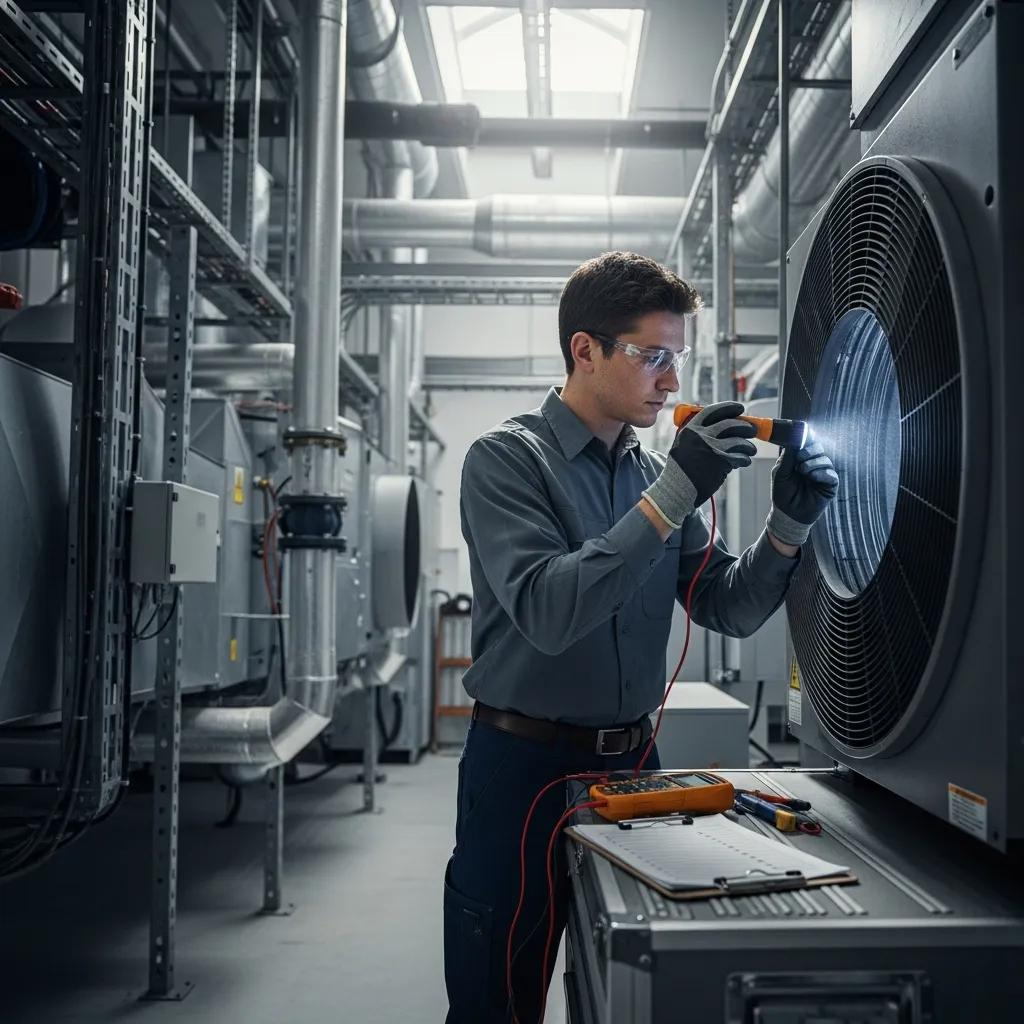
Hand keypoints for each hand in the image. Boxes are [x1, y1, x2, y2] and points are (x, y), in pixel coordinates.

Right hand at [642, 401, 756, 528]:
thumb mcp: (682, 444)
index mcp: (691, 429)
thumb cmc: (680, 469)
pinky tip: (743, 461)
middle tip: (752, 430)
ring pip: (739, 441)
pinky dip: (744, 459)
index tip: (740, 408)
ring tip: (751, 450)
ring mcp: (712, 449)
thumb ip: (697, 432)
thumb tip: (721, 423)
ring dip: (748, 446)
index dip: (729, 407)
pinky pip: (740, 457)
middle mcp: (702, 436)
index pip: (713, 410)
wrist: (677, 489)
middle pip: (731, 424)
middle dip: (746, 426)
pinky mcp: (721, 463)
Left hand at [766, 438, 838, 545]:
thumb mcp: (781, 472)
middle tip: (800, 458)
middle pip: (818, 448)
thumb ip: (789, 456)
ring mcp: (822, 474)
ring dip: (813, 463)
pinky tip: (812, 477)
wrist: (787, 514)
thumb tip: (794, 438)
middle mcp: (813, 464)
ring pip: (825, 459)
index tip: (802, 434)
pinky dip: (822, 473)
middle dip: (809, 450)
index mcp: (800, 459)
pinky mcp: (830, 485)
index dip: (806, 438)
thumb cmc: (782, 493)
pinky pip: (831, 474)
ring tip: (803, 471)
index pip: (807, 443)